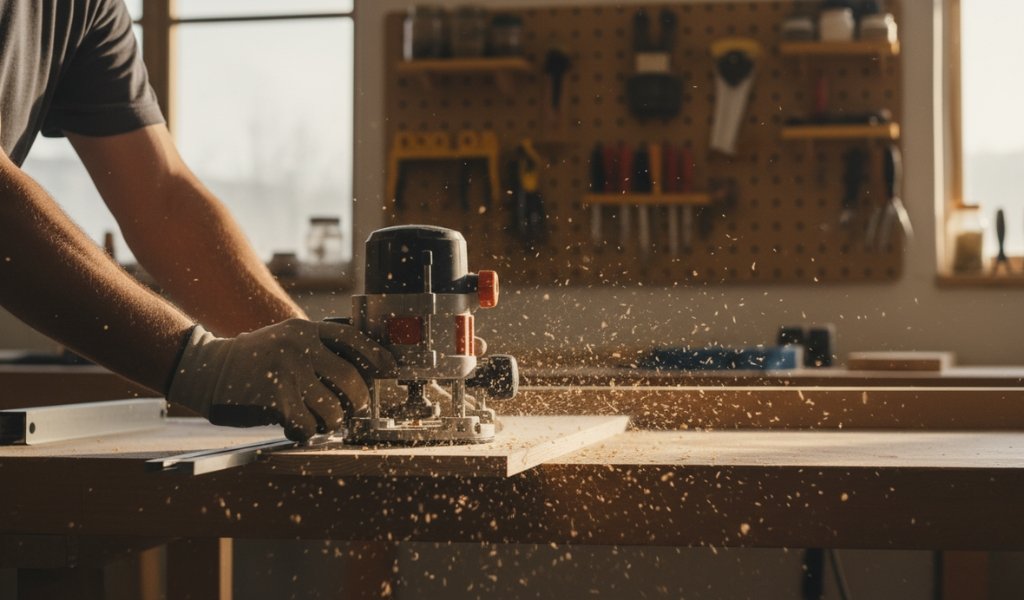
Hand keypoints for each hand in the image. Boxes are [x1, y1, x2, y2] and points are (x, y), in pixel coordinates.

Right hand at [167, 318, 394, 440]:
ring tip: (321, 422)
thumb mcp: (285, 339)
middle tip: (352, 410)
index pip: (353, 339)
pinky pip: (307, 426)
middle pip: (350, 379)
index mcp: (305, 330)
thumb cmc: (253, 359)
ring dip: (332, 422)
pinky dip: (307, 433)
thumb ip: (317, 348)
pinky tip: (296, 427)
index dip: (376, 356)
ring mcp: (287, 373)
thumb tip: (360, 372)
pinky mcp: (274, 400)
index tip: (389, 370)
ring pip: (332, 409)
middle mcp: (299, 348)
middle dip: (357, 401)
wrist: (206, 369)